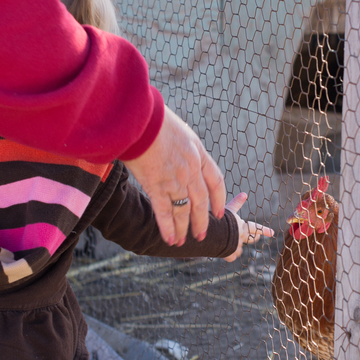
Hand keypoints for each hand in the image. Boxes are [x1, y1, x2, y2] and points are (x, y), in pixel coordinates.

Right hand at [122, 107, 225, 246]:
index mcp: (199, 153)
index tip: (218, 212)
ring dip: (184, 228)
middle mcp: (191, 169)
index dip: (218, 199)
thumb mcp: (180, 131)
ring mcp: (175, 179)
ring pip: (184, 210)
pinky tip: (170, 238)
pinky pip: (164, 211)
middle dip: (201, 220)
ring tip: (184, 241)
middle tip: (202, 234)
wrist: (140, 118)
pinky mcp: (156, 185)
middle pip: (201, 201)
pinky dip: (168, 227)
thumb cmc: (155, 119)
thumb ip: (184, 147)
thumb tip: (180, 153)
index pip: (216, 181)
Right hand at [223, 192, 273, 262]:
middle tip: (257, 236)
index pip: (255, 227)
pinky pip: (231, 257)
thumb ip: (237, 203)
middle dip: (255, 237)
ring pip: (240, 249)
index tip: (272, 233)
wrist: (214, 234)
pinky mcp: (229, 254)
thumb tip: (244, 194)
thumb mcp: (228, 209)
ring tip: (233, 244)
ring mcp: (236, 246)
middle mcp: (241, 237)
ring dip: (238, 247)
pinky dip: (229, 255)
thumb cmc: (221, 220)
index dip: (264, 230)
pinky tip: (226, 253)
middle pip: (251, 238)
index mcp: (243, 227)